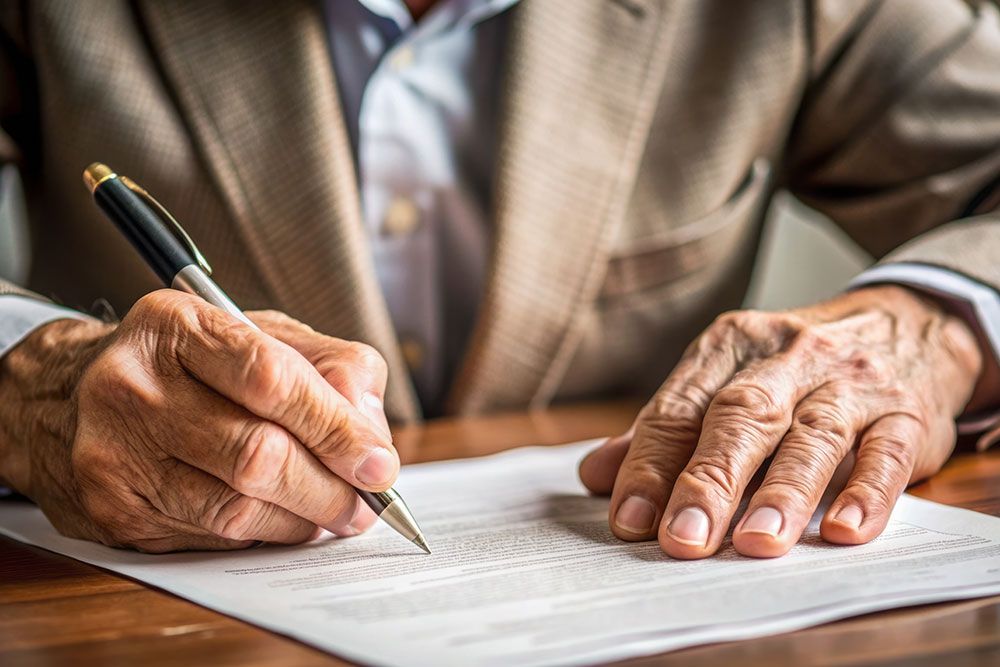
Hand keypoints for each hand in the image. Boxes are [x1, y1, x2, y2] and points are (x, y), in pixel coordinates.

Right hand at [0, 291, 394, 551]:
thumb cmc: (189, 365)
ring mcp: (115, 454)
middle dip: (329, 488)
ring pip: (236, 509)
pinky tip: (282, 520)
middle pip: (256, 454)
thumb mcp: (260, 335)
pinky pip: (211, 538)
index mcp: (175, 326)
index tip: (379, 462)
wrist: (67, 399)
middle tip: (367, 502)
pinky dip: (264, 535)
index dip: (335, 427)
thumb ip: (329, 366)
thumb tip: (370, 432)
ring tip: (333, 513)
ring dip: (303, 520)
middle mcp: (133, 387)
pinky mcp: (113, 512)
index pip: (270, 379)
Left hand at [579, 286, 983, 558]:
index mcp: (730, 345)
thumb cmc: (794, 368)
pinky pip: (887, 452)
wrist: (904, 324)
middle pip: (741, 416)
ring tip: (755, 542)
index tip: (630, 518)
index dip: (651, 464)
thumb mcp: (727, 379)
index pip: (681, 407)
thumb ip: (665, 429)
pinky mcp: (906, 415)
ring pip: (813, 435)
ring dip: (782, 492)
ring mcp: (851, 383)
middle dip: (709, 479)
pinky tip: (843, 530)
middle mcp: (788, 356)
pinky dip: (867, 492)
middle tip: (683, 538)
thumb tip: (596, 475)